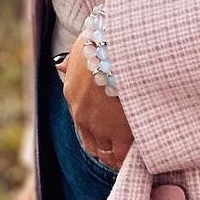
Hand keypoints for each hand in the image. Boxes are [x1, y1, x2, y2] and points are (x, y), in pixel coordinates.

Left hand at [58, 36, 134, 171]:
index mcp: (72, 93)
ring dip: (115, 154)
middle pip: (91, 141)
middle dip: (105, 145)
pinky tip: (139, 153)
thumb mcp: (81, 47)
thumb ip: (72, 61)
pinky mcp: (121, 133)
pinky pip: (122, 155)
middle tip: (120, 146)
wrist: (117, 50)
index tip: (107, 127)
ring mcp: (100, 126)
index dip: (95, 126)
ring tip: (131, 153)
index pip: (81, 119)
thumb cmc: (103, 41)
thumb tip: (61, 66)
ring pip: (105, 151)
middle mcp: (82, 114)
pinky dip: (128, 158)